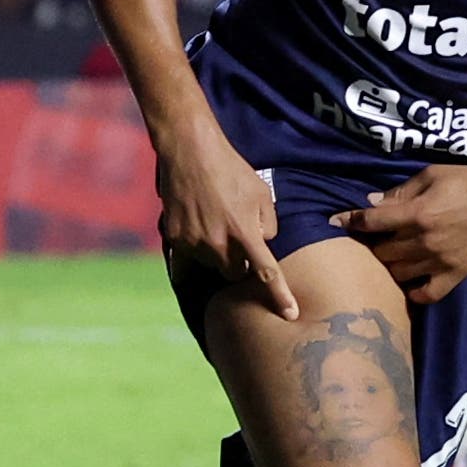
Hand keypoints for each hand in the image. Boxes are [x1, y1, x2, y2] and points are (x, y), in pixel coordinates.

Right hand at [157, 125, 294, 320]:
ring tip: (214, 223)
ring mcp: (194, 244)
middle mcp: (219, 244)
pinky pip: (186, 264)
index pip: (266, 273)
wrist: (190, 151)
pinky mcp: (176, 240)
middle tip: (237, 237)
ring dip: (216, 255)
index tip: (290, 315)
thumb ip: (268, 225)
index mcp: (245, 233)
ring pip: (211, 266)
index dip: (280, 296)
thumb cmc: (231, 169)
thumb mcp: (262, 193)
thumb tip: (263, 243)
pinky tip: (194, 242)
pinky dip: (192, 258)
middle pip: (235, 273)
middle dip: (239, 262)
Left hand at [335, 159, 466, 303]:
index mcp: (417, 214)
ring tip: (385, 258)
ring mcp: (440, 261)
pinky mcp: (455, 275)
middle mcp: (424, 241)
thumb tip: (371, 202)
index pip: (371, 221)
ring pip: (397, 273)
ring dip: (387, 266)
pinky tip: (408, 283)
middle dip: (368, 245)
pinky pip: (427, 294)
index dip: (349, 220)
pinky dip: (413, 292)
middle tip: (364, 240)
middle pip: (381, 251)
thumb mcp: (431, 175)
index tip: (334, 221)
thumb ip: (401, 192)